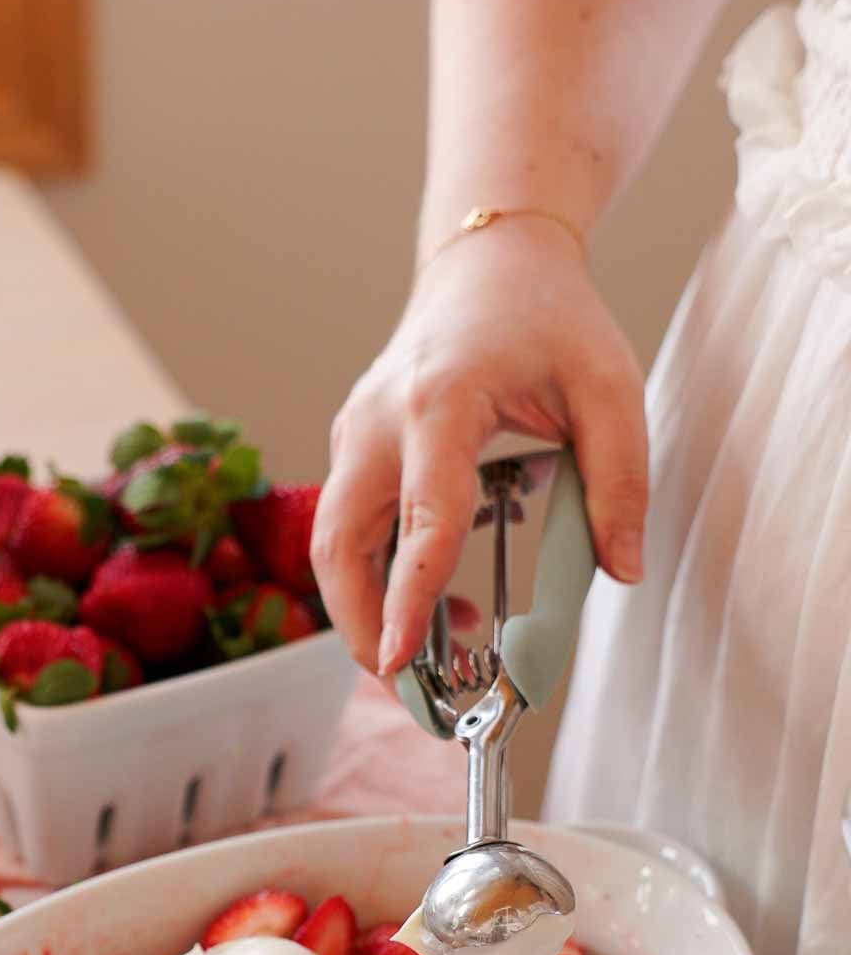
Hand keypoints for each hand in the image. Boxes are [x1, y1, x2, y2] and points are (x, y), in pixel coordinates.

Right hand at [311, 217, 647, 674]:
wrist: (488, 264)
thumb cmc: (548, 319)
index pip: (421, 515)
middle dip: (360, 626)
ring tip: (425, 660)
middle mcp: (377, 420)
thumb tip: (623, 571)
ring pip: (331, 546)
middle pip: (338, 545)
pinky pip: (347, 530)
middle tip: (406, 690)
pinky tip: (429, 607)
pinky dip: (374, 581)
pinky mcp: (352, 451)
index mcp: (440, 401)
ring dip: (363, 611)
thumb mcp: (607, 387)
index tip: (400, 660)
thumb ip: (621, 481)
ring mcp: (353, 435)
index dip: (408, 595)